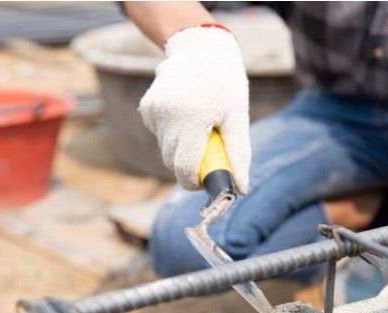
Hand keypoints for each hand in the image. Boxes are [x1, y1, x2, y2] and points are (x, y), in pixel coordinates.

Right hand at [139, 26, 249, 193]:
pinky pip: (158, 134)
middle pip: (171, 162)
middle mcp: (167, 116)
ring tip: (198, 128)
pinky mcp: (147, 108)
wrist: (201, 48)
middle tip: (208, 155)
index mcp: (191, 119)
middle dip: (188, 167)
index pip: (184, 168)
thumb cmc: (225, 84)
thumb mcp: (237, 117)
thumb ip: (238, 154)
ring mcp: (153, 111)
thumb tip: (240, 189)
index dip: (193, 182)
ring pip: (164, 149)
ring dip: (180, 149)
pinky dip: (171, 134)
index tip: (205, 182)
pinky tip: (185, 115)